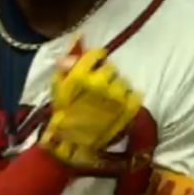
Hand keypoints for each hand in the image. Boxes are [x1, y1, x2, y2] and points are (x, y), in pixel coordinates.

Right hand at [43, 44, 143, 168]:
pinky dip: (128, 98)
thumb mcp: (59, 89)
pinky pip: (134, 94)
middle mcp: (102, 82)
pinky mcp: (129, 108)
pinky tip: (119, 106)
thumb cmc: (63, 117)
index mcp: (82, 75)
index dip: (96, 59)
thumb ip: (66, 67)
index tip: (95, 64)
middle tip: (99, 86)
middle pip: (111, 68)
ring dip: (116, 87)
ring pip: (123, 81)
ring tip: (108, 99)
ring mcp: (117, 95)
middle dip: (105, 75)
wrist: (74, 146)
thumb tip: (73, 49)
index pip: (97, 55)